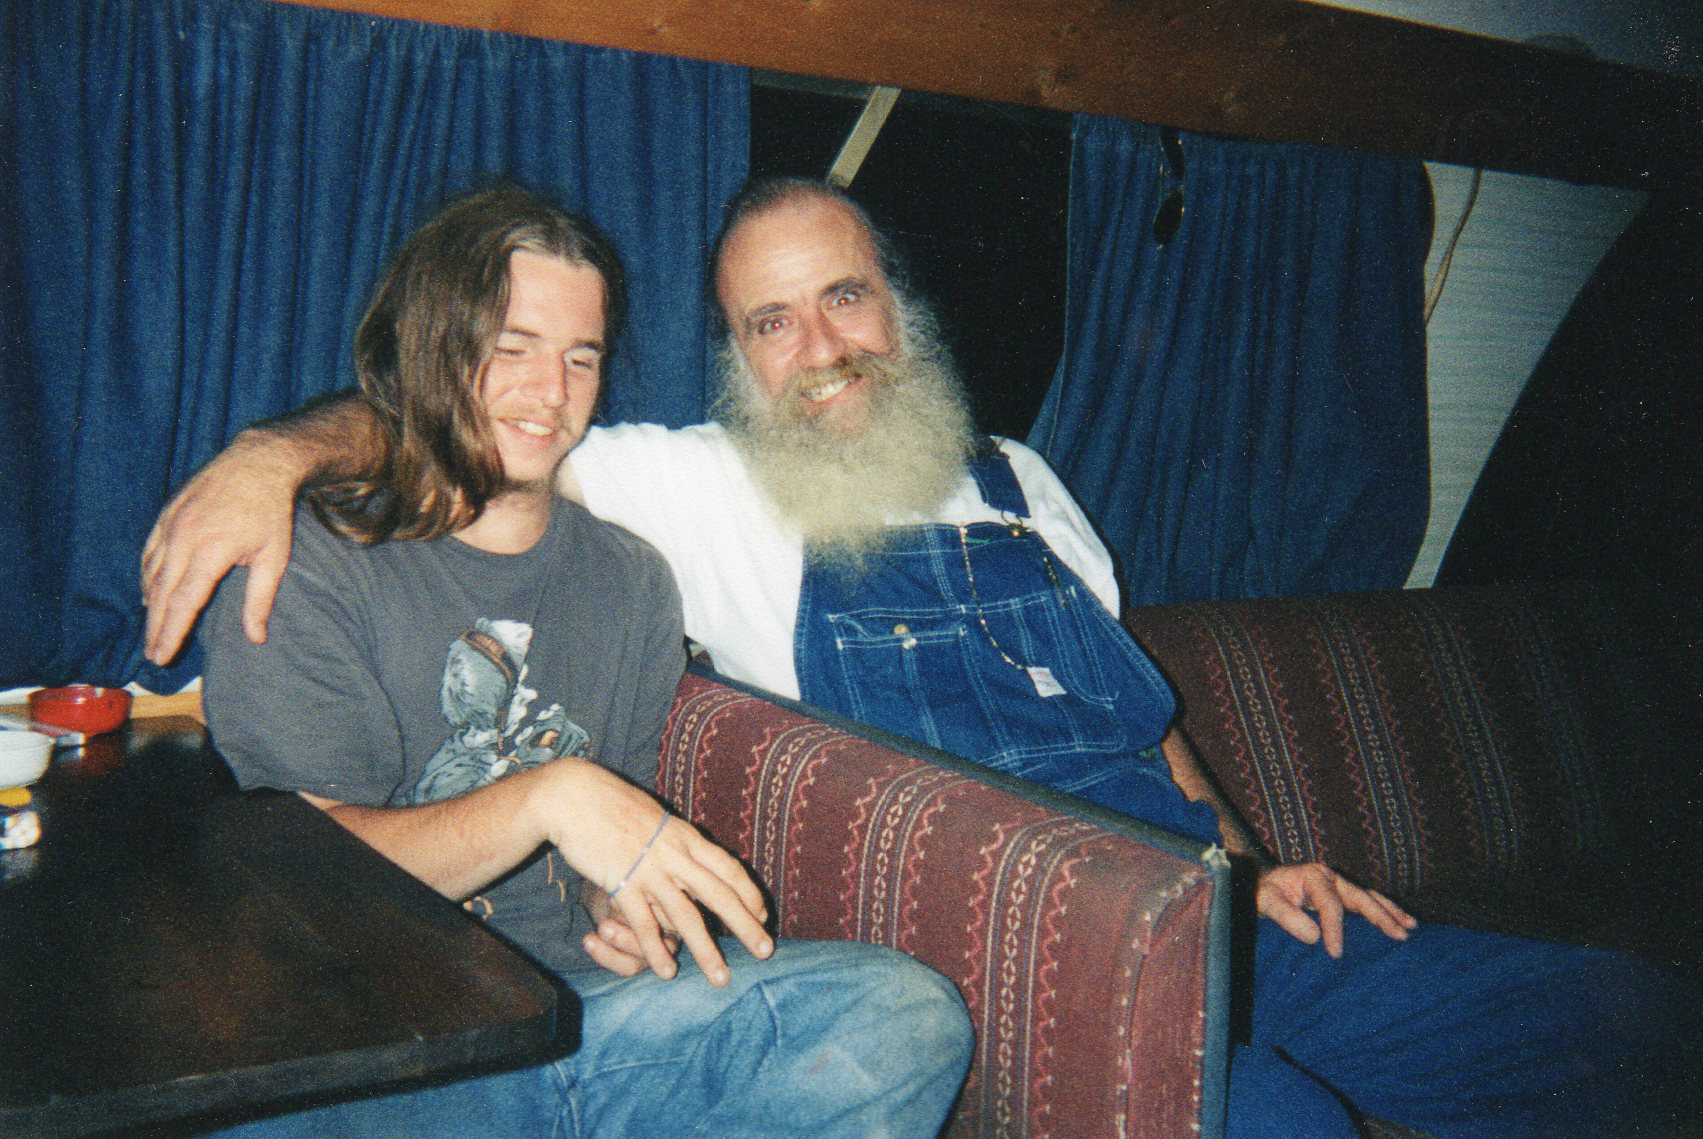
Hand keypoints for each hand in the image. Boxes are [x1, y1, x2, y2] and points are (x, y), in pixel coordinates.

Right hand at [141, 430, 301, 662]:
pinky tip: (150, 593)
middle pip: (162, 593)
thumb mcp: (274, 558)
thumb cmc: (271, 512)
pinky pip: (150, 551)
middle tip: (152, 654)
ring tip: (152, 631)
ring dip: (150, 605)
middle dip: (156, 627)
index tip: (162, 656)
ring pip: (151, 573)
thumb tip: (256, 637)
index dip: (171, 632)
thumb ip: (260, 600)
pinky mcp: (167, 513)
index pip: (184, 602)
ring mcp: (172, 524)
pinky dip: (147, 575)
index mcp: (211, 551)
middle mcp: (184, 538)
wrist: (258, 461)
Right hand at [540, 762, 771, 986]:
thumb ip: (674, 840)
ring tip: (721, 978)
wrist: (575, 795)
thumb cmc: (611, 804)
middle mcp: (676, 854)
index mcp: (686, 836)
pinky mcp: (622, 883)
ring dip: (706, 950)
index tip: (764, 916)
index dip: (749, 894)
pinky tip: (667, 972)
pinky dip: (657, 950)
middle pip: (720, 895)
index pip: (729, 868)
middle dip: (746, 926)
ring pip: (687, 916)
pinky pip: (645, 923)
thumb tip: (689, 852)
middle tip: (765, 952)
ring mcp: (650, 869)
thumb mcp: (655, 818)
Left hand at [1256, 862, 1415, 956]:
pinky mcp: (1339, 893)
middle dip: (1382, 916)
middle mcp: (1330, 877)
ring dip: (1390, 912)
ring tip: (1411, 927)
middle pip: (1361, 897)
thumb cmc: (1262, 893)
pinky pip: (1365, 902)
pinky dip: (1383, 911)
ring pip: (1369, 897)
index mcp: (1314, 876)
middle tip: (1400, 935)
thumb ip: (1286, 916)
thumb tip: (1314, 937)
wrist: (1258, 883)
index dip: (1335, 929)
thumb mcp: (1266, 902)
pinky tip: (1399, 922)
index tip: (1336, 954)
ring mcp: (1337, 884)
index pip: (1331, 905)